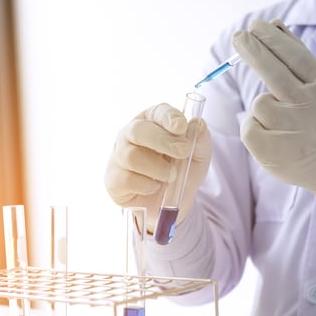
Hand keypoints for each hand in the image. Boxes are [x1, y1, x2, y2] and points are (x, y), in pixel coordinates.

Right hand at [104, 103, 210, 231]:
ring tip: (171, 177)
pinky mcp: (114, 179)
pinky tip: (154, 187)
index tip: (182, 126)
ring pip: (132, 156)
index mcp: (152, 122)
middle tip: (183, 152)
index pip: (157, 112)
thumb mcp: (199, 156)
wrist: (171, 203)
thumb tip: (198, 123)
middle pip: (138, 130)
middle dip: (162, 141)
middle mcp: (131, 134)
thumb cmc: (182, 171)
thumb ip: (201, 140)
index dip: (168, 117)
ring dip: (158, 168)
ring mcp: (119, 156)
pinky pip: (127, 179)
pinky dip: (147, 186)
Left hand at [231, 19, 315, 216]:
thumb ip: (298, 57)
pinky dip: (255, 128)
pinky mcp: (273, 151)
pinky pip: (249, 127)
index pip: (293, 56)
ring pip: (260, 103)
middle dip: (253, 50)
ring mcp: (292, 130)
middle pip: (273, 72)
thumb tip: (273, 24)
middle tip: (239, 37)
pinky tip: (274, 136)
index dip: (271, 39)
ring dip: (264, 107)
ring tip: (283, 121)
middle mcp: (309, 106)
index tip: (255, 26)